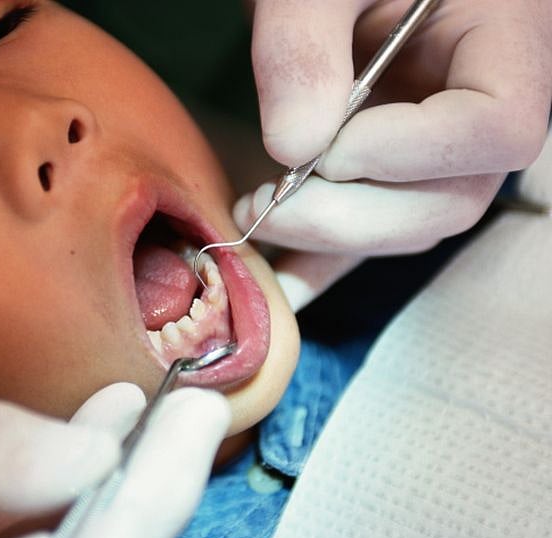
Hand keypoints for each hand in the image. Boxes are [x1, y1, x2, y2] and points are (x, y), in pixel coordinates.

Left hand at [239, 0, 551, 300]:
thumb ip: (304, 46)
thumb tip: (296, 149)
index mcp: (501, 38)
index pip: (499, 126)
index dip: (412, 154)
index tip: (328, 150)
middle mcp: (480, 106)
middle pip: (452, 200)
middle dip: (352, 218)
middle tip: (266, 205)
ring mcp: (436, 148)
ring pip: (411, 227)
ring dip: (331, 239)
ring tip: (255, 213)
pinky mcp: (390, 172)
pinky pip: (371, 231)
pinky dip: (325, 259)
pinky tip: (282, 279)